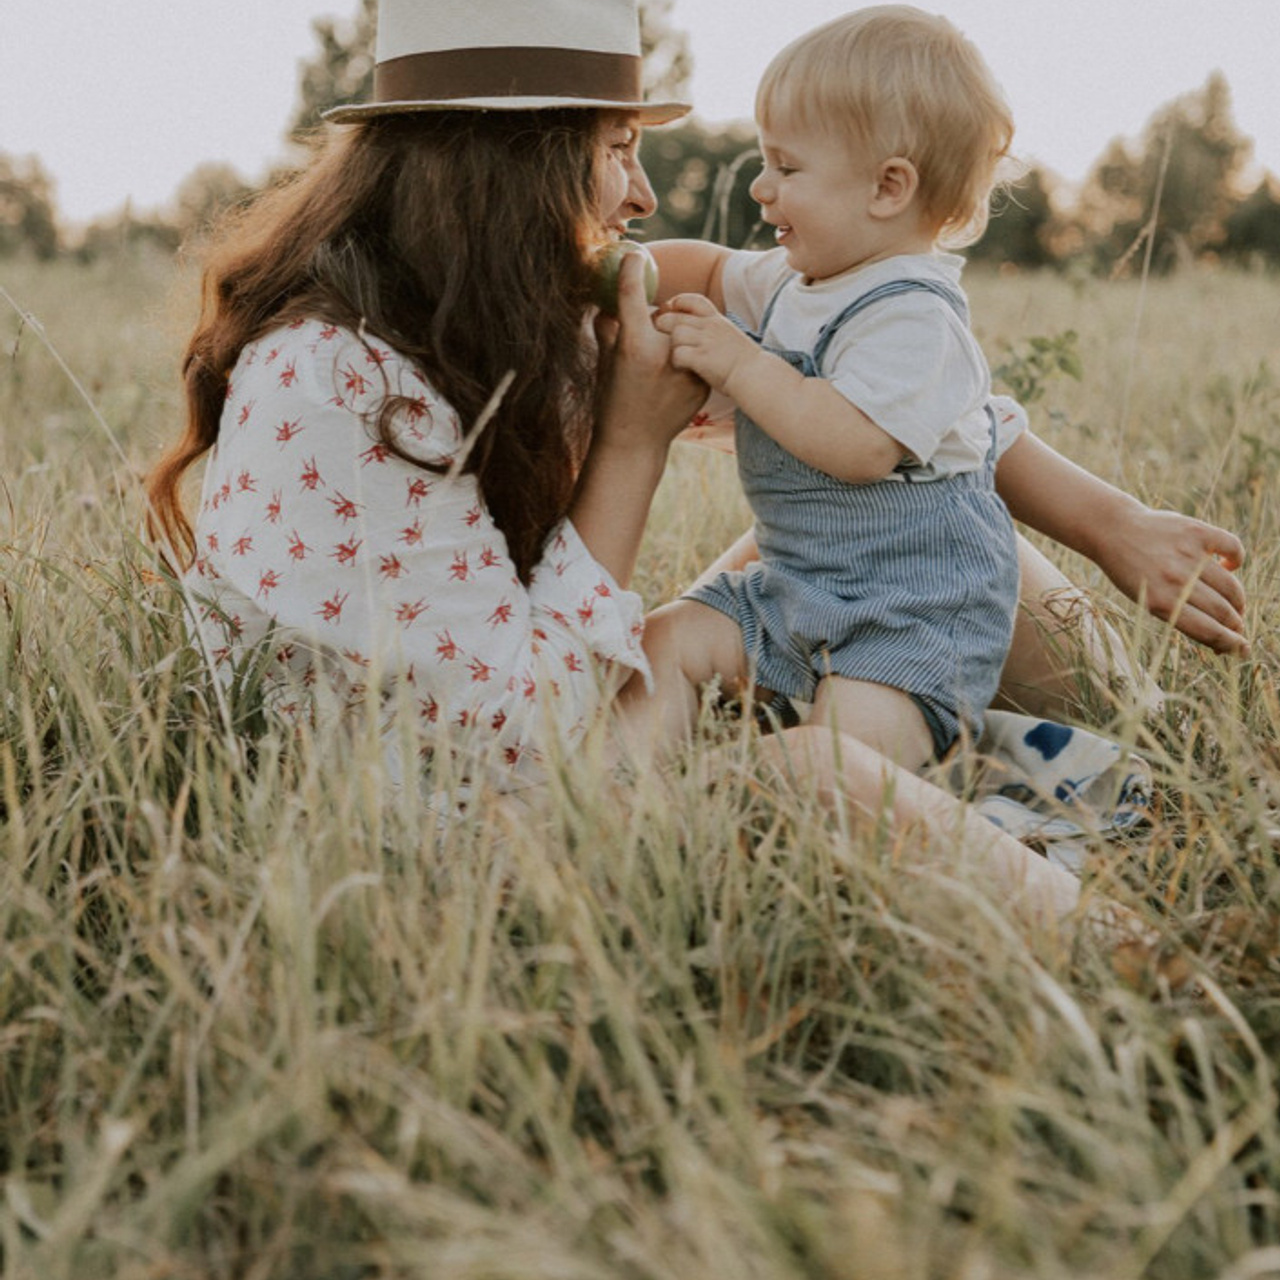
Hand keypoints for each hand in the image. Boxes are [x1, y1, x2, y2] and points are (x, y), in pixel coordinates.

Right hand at [594, 254, 707, 455]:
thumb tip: (604, 303)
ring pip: (682, 335)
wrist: (635, 442)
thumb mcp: (604, 363)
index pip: (632, 296)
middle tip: (643, 352)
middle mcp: (663, 353)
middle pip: (663, 316)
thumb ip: (607, 329)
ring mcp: (686, 368)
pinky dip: (684, 363)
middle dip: (655, 325)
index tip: (633, 256)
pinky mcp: (702, 381)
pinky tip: (670, 384)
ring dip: (672, 343)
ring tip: (658, 370)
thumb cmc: (611, 402)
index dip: (631, 272)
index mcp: (635, 345)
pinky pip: (695, 356)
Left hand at [655, 294, 759, 393]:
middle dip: (663, 325)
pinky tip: (682, 368)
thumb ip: (714, 334)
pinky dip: (676, 361)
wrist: (756, 375)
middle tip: (661, 337)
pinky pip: (678, 354)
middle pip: (676, 316)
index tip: (672, 312)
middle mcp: (711, 327)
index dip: (677, 303)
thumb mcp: (730, 339)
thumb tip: (702, 338)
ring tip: (677, 356)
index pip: (693, 301)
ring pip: (675, 334)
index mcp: (717, 321)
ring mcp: (706, 342)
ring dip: (672, 346)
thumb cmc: (745, 364)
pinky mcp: (702, 358)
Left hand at [1100, 505, 1247, 654]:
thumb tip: (1220, 634)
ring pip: (1231, 586)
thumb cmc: (1132, 573)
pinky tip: (1228, 566)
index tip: (1242, 650)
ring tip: (1234, 604)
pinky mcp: (1196, 531)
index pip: (1208, 631)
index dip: (1230, 644)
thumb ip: (1181, 615)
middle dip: (1235, 624)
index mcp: (1161, 603)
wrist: (1113, 531)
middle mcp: (1176, 581)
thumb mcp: (1147, 601)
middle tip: (1236, 626)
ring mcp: (1188, 555)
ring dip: (1238, 600)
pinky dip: (1236, 559)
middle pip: (1223, 612)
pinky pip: (1233, 547)